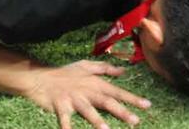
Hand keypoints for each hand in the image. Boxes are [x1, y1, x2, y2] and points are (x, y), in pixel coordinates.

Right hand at [23, 60, 150, 128]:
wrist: (41, 76)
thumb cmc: (65, 72)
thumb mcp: (87, 66)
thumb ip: (106, 68)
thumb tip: (124, 71)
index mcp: (95, 83)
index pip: (117, 91)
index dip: (132, 98)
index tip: (147, 105)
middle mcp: (87, 91)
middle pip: (107, 102)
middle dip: (122, 112)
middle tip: (135, 121)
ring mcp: (73, 99)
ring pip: (88, 110)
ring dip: (97, 120)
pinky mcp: (60, 105)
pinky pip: (64, 118)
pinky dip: (67, 126)